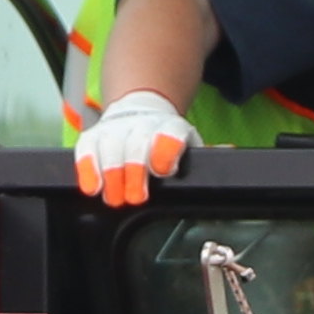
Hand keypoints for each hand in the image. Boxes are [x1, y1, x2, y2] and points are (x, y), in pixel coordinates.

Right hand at [72, 90, 193, 205]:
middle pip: (136, 145)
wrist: (140, 114)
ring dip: (111, 174)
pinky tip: (92, 188)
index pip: (169, 137)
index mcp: (170, 128)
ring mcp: (115, 130)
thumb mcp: (189, 146)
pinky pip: (86, 149)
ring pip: (110, 147)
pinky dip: (87, 168)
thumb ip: (205, 155)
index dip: (165, 152)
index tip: (164, 171)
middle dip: (134, 171)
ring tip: (114, 198)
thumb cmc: (167, 142)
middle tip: (136, 198)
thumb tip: (227, 151)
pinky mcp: (93, 137)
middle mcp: (141, 126)